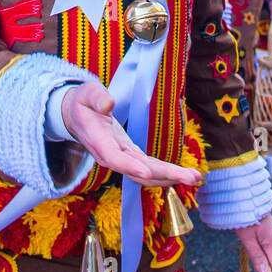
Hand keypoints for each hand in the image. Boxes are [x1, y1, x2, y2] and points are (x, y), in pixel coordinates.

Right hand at [61, 82, 201, 188]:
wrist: (75, 116)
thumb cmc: (82, 102)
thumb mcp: (86, 93)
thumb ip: (97, 97)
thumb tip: (109, 104)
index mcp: (98, 139)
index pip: (113, 156)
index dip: (129, 166)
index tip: (147, 173)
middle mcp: (110, 154)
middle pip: (137, 171)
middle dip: (164, 176)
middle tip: (191, 178)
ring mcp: (120, 157)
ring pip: (145, 173)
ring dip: (170, 177)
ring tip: (196, 178)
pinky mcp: (129, 156)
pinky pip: (148, 168)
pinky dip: (166, 172)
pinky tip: (183, 174)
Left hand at [236, 214, 271, 271]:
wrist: (244, 198)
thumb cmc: (245, 220)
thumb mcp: (248, 240)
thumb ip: (257, 257)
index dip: (265, 269)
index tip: (253, 264)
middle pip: (271, 257)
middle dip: (261, 257)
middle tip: (248, 245)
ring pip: (269, 248)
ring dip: (259, 248)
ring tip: (248, 236)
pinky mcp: (271, 227)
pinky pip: (267, 240)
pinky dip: (260, 241)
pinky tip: (252, 232)